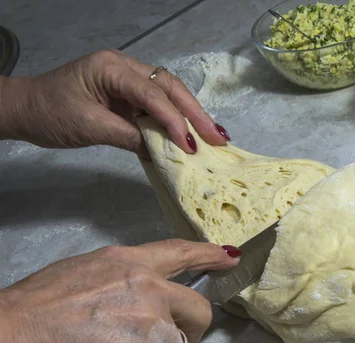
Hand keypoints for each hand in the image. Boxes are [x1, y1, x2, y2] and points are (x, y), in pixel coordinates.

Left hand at [0, 49, 230, 154]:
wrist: (25, 110)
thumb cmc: (50, 115)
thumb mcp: (89, 128)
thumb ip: (128, 137)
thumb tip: (163, 152)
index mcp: (111, 68)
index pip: (152, 94)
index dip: (174, 120)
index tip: (191, 145)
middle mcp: (125, 67)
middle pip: (170, 86)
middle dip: (195, 113)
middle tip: (218, 137)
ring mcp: (128, 78)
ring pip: (168, 94)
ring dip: (190, 115)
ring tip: (213, 136)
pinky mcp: (128, 93)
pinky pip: (157, 105)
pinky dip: (175, 120)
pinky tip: (190, 134)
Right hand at [0, 239, 240, 342]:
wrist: (11, 337)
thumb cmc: (36, 308)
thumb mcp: (84, 274)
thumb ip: (122, 284)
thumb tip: (140, 304)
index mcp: (131, 263)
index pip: (180, 253)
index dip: (208, 255)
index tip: (229, 257)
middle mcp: (149, 287)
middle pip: (199, 313)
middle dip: (189, 334)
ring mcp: (151, 321)